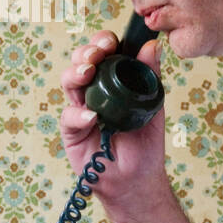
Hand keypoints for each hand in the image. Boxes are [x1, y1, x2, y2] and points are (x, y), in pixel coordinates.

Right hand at [59, 28, 166, 208]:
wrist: (138, 180)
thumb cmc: (145, 143)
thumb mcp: (153, 105)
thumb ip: (151, 75)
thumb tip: (152, 45)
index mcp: (113, 81)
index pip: (103, 53)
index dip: (103, 43)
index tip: (110, 42)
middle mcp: (94, 91)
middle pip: (81, 62)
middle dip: (86, 53)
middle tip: (96, 55)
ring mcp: (80, 109)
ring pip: (69, 82)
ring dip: (75, 73)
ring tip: (87, 74)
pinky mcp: (71, 131)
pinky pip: (69, 117)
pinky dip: (79, 115)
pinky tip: (92, 117)